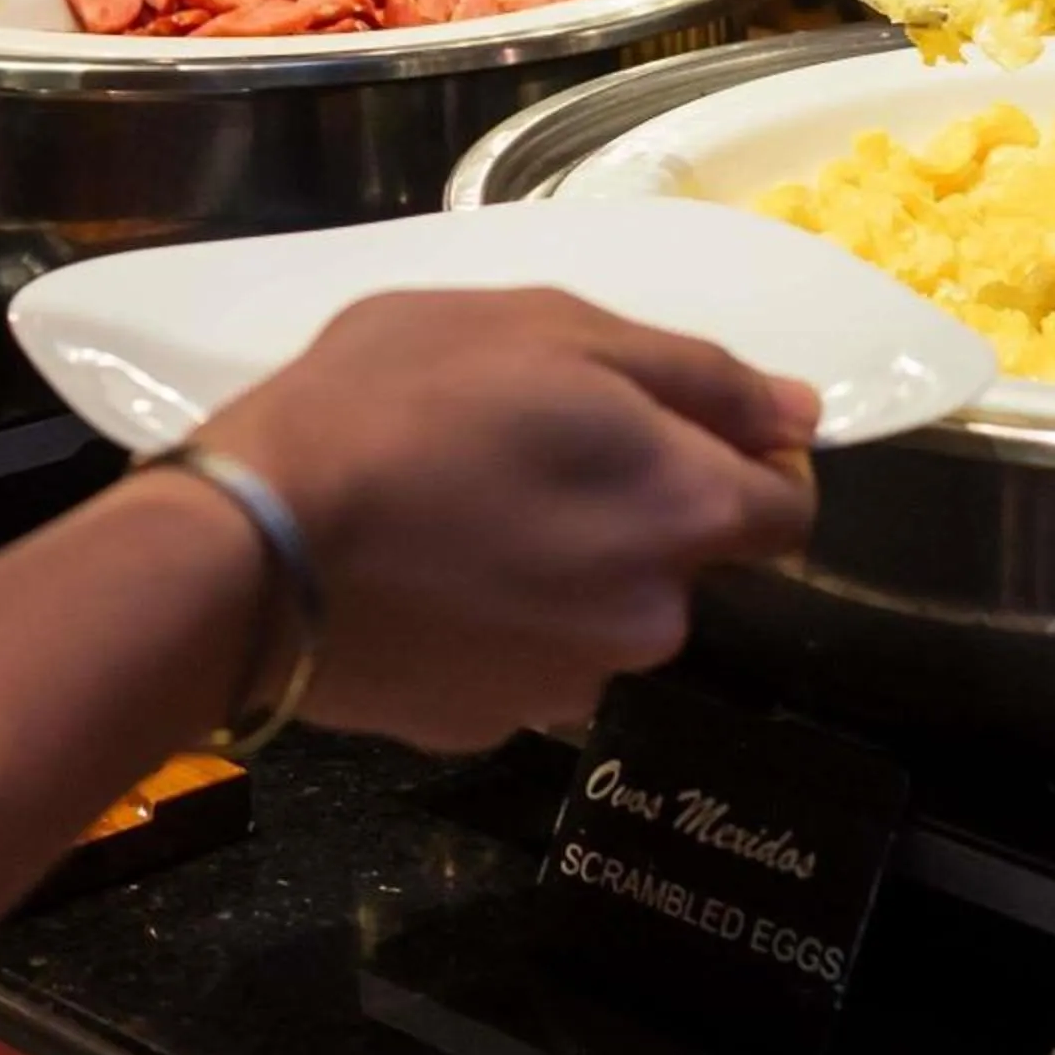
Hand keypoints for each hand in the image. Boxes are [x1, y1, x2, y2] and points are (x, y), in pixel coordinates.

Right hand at [198, 290, 819, 752]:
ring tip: (456, 510)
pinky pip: (519, 660)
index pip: (789, 506)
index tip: (661, 422)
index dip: (745, 457)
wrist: (255, 542)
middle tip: (523, 447)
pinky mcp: (486, 727)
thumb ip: (695, 374)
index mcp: (684, 509)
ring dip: (560, 567)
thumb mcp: (547, 327)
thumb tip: (799, 416)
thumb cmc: (401, 400)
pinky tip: (421, 575)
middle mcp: (654, 617)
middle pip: (683, 561)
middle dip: (631, 509)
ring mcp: (569, 685)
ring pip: (598, 613)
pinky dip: (492, 621)